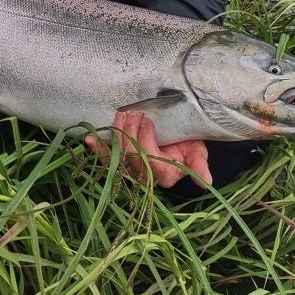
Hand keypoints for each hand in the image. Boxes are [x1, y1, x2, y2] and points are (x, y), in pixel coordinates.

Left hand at [85, 110, 211, 189]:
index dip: (144, 140)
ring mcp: (130, 169)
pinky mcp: (121, 161)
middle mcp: (145, 175)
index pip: (149, 159)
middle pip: (131, 155)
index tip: (147, 120)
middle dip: (129, 131)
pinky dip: (97, 148)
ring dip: (116, 132)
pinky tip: (88, 139)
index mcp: (164, 174)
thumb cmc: (189, 146)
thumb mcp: (198, 152)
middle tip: (134, 112)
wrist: (180, 143)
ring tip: (121, 113)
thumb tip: (207, 182)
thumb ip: (198, 165)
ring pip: (118, 154)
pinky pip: (107, 157)